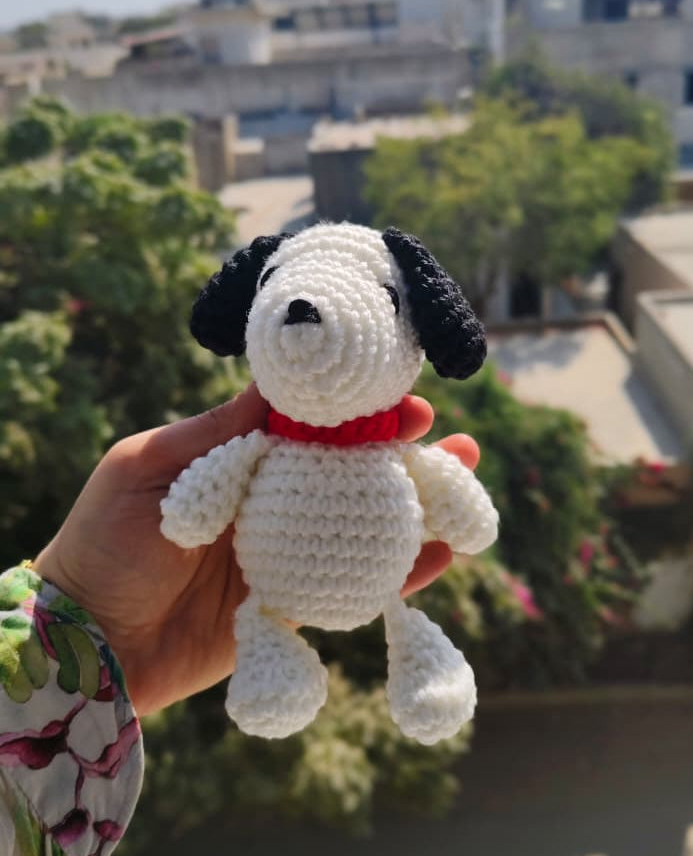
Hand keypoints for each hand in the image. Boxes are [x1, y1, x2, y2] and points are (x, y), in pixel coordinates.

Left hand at [34, 384, 479, 715]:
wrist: (90, 641)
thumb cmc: (106, 541)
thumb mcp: (149, 468)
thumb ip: (217, 431)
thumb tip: (277, 384)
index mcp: (240, 460)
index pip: (313, 428)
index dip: (361, 414)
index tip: (408, 403)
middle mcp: (272, 502)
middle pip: (351, 473)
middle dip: (405, 457)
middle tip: (458, 444)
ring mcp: (286, 553)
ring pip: (363, 525)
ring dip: (417, 509)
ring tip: (468, 490)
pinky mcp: (293, 604)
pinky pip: (354, 586)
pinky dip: (399, 574)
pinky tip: (441, 555)